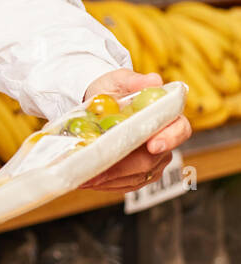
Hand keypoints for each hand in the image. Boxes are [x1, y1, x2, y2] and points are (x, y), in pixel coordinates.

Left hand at [79, 69, 191, 192]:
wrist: (97, 104)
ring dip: (111, 179)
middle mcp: (164, 141)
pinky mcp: (138, 173)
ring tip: (85, 177)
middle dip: (124, 167)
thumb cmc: (111, 90)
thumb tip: (153, 80)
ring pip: (138, 175)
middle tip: (98, 170)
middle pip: (152, 160)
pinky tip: (89, 180)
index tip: (152, 145)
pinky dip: (107, 184)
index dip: (169, 139)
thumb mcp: (118, 80)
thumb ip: (134, 81)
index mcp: (166, 116)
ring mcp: (153, 159)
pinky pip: (127, 184)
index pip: (179, 130)